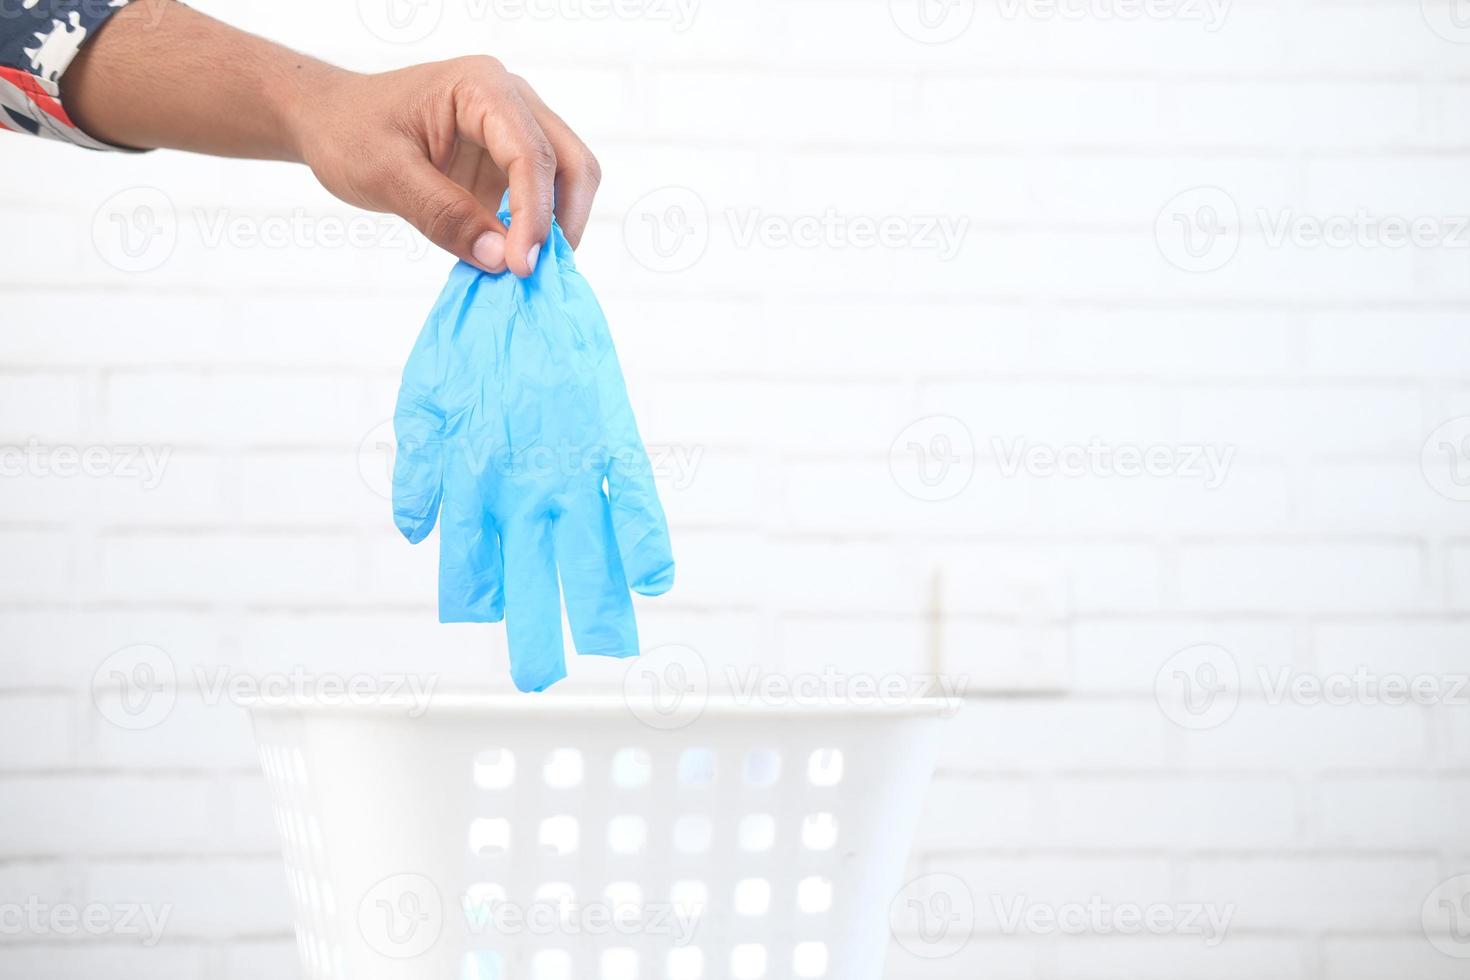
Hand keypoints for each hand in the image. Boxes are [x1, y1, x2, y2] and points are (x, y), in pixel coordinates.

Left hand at [294, 56, 600, 276]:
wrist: (330, 121)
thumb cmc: (348, 132)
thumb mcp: (386, 175)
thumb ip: (444, 215)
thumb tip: (501, 258)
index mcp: (481, 88)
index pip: (530, 153)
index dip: (535, 214)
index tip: (521, 266)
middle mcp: (510, 101)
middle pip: (571, 162)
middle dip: (563, 221)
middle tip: (536, 272)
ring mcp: (514, 131)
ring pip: (567, 180)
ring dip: (556, 228)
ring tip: (525, 269)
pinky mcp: (507, 162)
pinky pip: (541, 198)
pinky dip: (535, 232)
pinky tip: (511, 259)